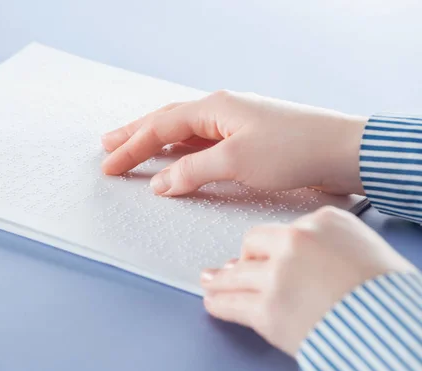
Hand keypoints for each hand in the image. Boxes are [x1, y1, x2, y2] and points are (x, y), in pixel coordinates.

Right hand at [101, 91, 366, 195]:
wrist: (342, 152)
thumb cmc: (294, 150)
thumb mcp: (237, 162)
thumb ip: (193, 171)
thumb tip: (161, 183)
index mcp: (214, 108)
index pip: (160, 126)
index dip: (131, 146)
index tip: (107, 164)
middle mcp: (221, 111)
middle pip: (167, 121)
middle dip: (135, 134)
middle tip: (106, 144)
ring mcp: (235, 124)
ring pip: (184, 132)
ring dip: (156, 141)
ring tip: (132, 147)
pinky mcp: (247, 141)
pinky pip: (203, 143)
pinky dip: (182, 152)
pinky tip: (176, 158)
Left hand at [200, 206, 415, 355]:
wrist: (395, 328)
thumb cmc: (388, 294)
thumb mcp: (366, 249)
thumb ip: (331, 245)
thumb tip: (304, 258)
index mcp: (323, 221)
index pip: (283, 229)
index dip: (270, 246)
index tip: (263, 254)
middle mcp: (296, 241)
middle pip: (252, 244)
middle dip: (243, 258)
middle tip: (234, 267)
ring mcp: (277, 275)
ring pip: (234, 274)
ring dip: (220, 280)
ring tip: (211, 282)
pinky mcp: (267, 308)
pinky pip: (231, 303)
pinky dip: (219, 304)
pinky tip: (213, 302)